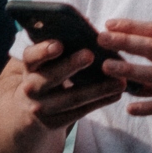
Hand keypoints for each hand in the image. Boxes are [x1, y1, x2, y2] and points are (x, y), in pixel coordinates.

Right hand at [7, 35, 129, 134]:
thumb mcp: (48, 63)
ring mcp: (41, 108)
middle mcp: (31, 87)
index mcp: (30, 67)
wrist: (32, 112)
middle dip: (71, 65)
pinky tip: (117, 94)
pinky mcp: (54, 123)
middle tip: (90, 55)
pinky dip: (101, 102)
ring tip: (120, 81)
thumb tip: (92, 29)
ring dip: (99, 89)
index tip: (59, 45)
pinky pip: (81, 111)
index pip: (31, 57)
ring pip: (73, 97)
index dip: (43, 50)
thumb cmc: (50, 74)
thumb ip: (65, 47)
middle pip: (52, 77)